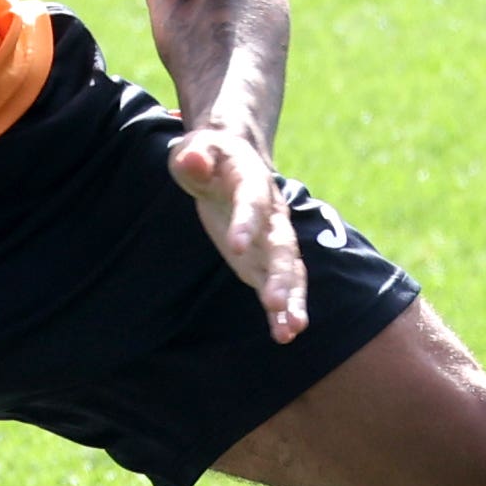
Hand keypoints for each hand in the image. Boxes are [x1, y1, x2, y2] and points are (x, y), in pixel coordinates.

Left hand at [167, 125, 308, 343]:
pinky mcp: (263, 260)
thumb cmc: (208, 154)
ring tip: (293, 329)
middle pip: (282, 246)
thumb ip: (194, 156)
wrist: (232, 159)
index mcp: (252, 182)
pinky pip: (276, 286)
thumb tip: (192, 159)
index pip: (252, 203)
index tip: (236, 247)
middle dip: (281, 275)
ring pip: (289, 271)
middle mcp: (271, 214)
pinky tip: (284, 335)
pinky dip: (281, 310)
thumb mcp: (194, 150)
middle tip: (275, 302)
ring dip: (292, 300)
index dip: (246, 223)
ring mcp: (270, 240)